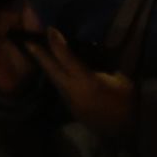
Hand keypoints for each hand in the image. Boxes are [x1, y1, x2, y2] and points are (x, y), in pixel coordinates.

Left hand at [18, 16, 135, 135]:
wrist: (127, 127)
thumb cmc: (128, 98)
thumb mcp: (119, 77)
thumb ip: (103, 65)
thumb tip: (91, 53)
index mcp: (88, 82)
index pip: (68, 60)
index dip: (57, 44)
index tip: (50, 30)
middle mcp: (74, 92)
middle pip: (52, 71)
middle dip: (40, 56)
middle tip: (28, 42)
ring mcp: (70, 102)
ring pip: (54, 81)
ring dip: (47, 67)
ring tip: (38, 54)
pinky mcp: (72, 110)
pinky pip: (61, 89)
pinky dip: (57, 78)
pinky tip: (55, 71)